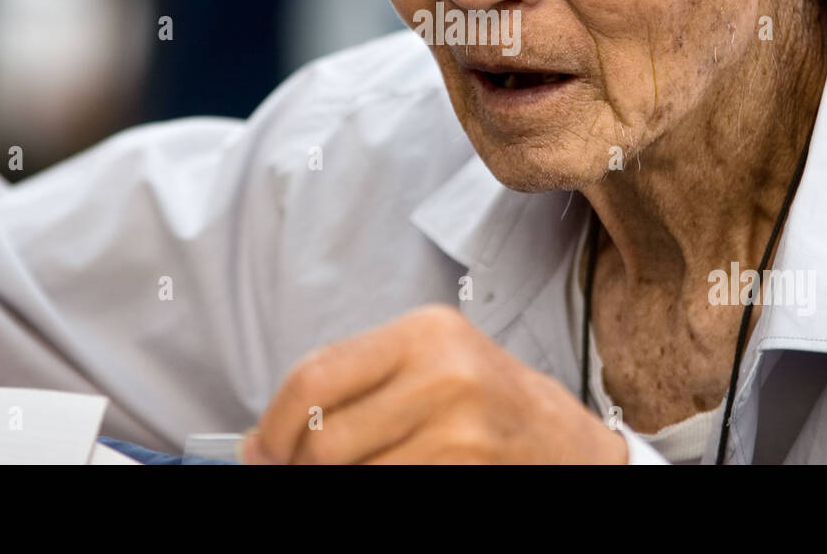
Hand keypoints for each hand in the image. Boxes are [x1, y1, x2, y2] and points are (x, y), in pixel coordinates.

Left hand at [241, 304, 627, 463]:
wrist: (566, 445)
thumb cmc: (487, 402)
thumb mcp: (427, 366)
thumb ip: (350, 387)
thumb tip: (260, 442)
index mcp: (425, 334)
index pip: (313, 378)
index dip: (274, 426)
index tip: (263, 450)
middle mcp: (444, 376)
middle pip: (324, 440)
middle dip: (300, 466)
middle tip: (301, 471)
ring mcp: (460, 435)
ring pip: (353, 475)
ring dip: (340, 483)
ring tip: (363, 469)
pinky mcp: (466, 476)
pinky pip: (388, 492)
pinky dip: (377, 491)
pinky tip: (396, 475)